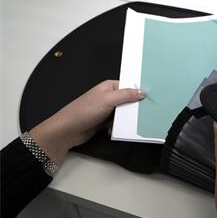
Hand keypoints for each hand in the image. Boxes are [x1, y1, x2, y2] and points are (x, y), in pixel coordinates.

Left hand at [29, 80, 145, 164]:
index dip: (139, 92)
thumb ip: (127, 95)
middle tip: (140, 115)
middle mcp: (108, 97)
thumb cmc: (83, 111)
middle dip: (132, 110)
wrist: (67, 131)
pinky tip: (112, 130)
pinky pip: (118, 123)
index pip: (130, 87)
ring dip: (124, 121)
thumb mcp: (108, 100)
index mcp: (109, 87)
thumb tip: (142, 92)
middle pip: (129, 101)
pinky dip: (117, 128)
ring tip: (121, 124)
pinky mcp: (104, 121)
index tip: (149, 99)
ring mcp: (106, 109)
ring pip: (124, 114)